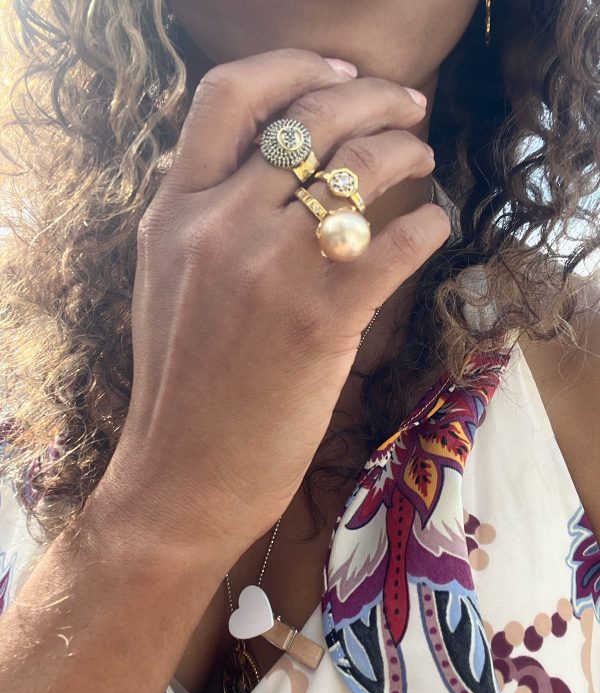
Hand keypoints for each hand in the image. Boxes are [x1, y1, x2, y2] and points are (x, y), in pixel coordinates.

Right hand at [102, 48, 450, 557]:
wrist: (182, 475)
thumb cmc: (181, 390)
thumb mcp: (169, 285)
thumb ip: (205, 223)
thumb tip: (269, 179)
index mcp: (173, 214)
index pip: (228, 98)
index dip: (293, 68)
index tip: (337, 73)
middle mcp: (218, 226)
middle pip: (312, 118)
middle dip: (374, 96)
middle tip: (407, 106)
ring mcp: (269, 269)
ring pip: (361, 166)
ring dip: (407, 148)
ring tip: (423, 156)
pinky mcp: (321, 319)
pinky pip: (395, 241)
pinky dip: (427, 222)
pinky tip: (433, 225)